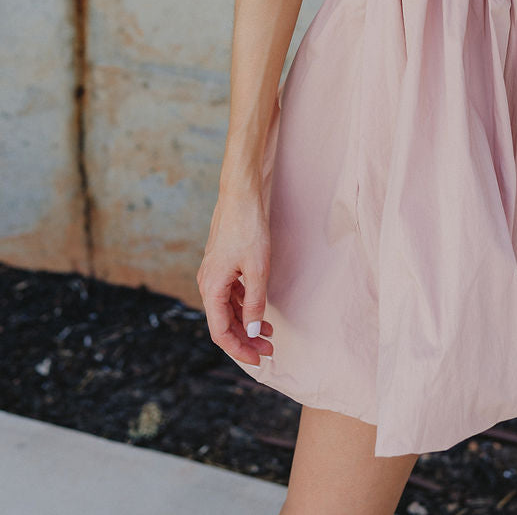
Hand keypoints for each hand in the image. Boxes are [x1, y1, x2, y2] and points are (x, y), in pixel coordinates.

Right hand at [195, 190, 274, 366]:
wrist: (240, 196)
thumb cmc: (248, 230)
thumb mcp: (257, 269)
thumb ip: (254, 303)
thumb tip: (250, 333)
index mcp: (212, 288)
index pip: (221, 332)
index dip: (238, 350)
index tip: (258, 360)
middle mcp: (208, 284)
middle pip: (224, 323)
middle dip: (245, 339)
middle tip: (269, 349)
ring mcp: (214, 274)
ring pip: (228, 309)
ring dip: (246, 324)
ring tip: (269, 333)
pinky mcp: (222, 265)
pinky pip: (231, 295)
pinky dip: (245, 306)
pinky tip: (259, 311)